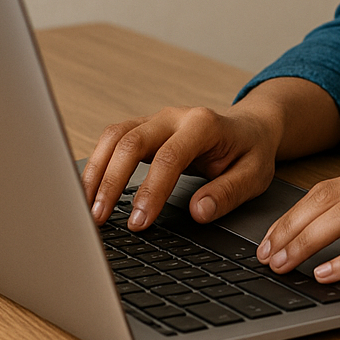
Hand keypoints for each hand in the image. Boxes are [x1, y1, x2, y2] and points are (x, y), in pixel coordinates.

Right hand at [82, 105, 279, 229]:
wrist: (249, 127)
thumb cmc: (250, 151)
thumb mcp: (254, 175)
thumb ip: (228, 192)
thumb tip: (198, 211)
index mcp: (203, 124)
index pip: (169, 157)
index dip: (151, 190)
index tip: (139, 222)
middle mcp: (174, 117)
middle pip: (130, 141)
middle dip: (111, 181)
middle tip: (99, 219)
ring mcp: (155, 120)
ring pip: (113, 137)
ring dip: (96, 172)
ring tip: (85, 208)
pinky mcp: (144, 130)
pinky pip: (112, 141)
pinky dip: (98, 165)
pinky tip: (90, 192)